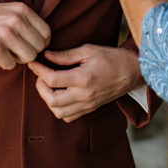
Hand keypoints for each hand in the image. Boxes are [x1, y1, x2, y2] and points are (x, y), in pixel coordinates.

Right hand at [0, 2, 50, 69]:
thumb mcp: (7, 11)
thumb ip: (27, 21)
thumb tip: (46, 41)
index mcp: (21, 9)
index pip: (47, 33)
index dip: (40, 43)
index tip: (28, 45)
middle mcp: (15, 20)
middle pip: (39, 48)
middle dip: (28, 53)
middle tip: (13, 50)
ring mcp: (5, 34)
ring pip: (28, 58)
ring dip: (17, 59)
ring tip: (5, 51)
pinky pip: (10, 65)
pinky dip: (3, 64)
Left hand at [27, 44, 142, 121]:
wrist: (133, 72)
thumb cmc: (112, 57)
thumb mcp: (88, 50)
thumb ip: (66, 55)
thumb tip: (46, 56)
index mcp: (84, 78)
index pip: (52, 79)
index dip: (38, 70)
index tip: (33, 62)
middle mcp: (84, 95)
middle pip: (51, 100)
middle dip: (40, 88)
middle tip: (40, 75)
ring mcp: (87, 105)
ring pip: (58, 112)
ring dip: (48, 99)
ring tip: (49, 85)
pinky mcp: (90, 109)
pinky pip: (68, 116)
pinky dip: (59, 108)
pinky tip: (59, 94)